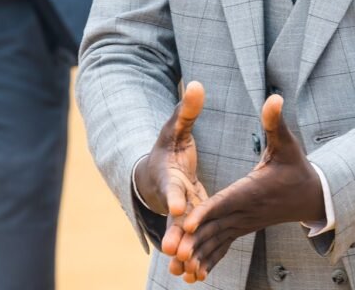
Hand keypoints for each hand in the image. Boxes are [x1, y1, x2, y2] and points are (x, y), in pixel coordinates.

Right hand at [133, 82, 209, 268]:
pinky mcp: (187, 220)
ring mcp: (178, 212)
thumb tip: (198, 84)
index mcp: (170, 174)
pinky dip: (192, 257)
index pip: (172, 184)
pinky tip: (199, 277)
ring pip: (180, 235)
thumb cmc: (168, 146)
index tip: (178, 204)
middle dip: (173, 233)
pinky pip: (190, 241)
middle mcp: (172, 196)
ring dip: (181, 253)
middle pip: (172, 217)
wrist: (155, 171)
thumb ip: (187, 109)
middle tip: (173, 250)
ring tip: (185, 273)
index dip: (174, 194)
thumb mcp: (176, 127)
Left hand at [173, 94, 324, 281]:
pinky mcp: (243, 229)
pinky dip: (208, 260)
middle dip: (194, 239)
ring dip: (197, 254)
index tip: (188, 222)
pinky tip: (192, 273)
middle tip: (173, 250)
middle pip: (216, 226)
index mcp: (253, 190)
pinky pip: (223, 247)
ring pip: (217, 241)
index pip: (225, 202)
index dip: (206, 211)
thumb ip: (275, 122)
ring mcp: (244, 223)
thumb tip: (275, 97)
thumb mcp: (287, 142)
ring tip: (176, 266)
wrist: (312, 196)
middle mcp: (246, 210)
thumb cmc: (297, 167)